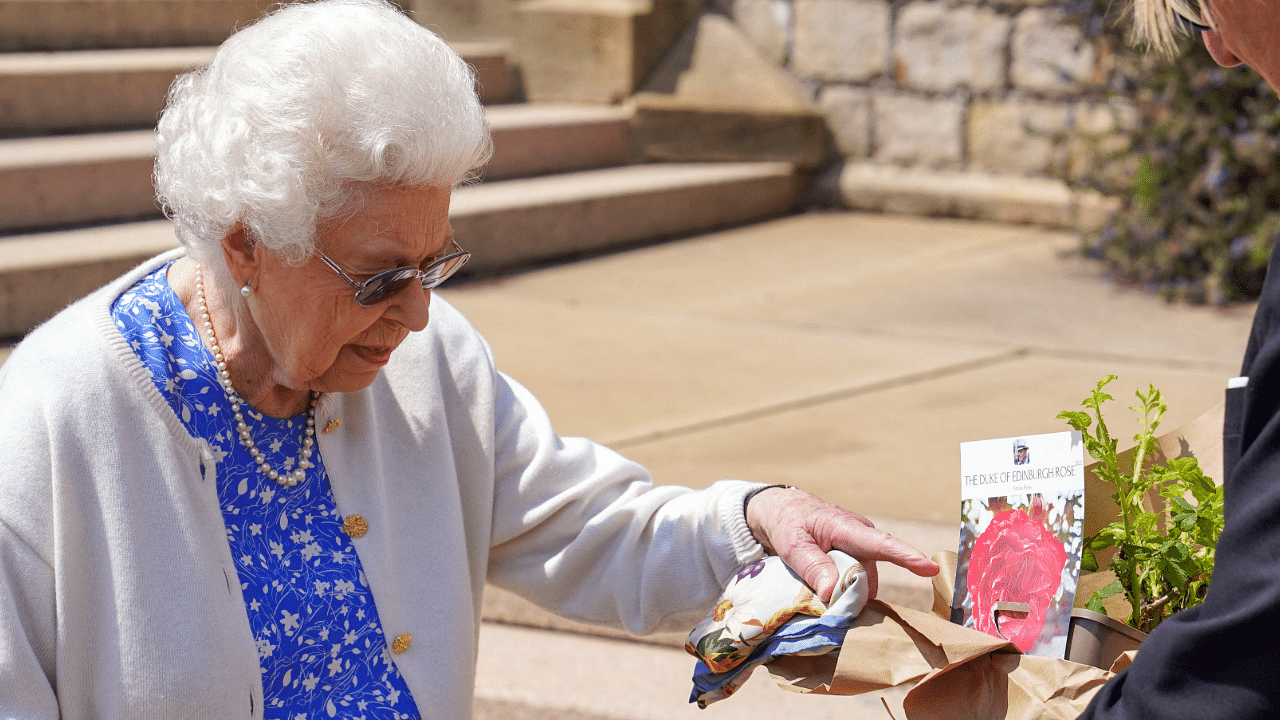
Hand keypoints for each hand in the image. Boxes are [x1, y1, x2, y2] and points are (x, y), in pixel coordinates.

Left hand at [745, 486, 939, 601]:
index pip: (882, 544)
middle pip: (867, 577)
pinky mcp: (856, 559)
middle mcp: (862, 537)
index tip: (930, 569)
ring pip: (862, 583)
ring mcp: (861, 550)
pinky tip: (826, 590)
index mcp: (847, 527)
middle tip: (819, 600)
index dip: (907, 558)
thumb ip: (812, 567)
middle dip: (851, 595)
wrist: (783, 512)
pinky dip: (844, 591)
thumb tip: (834, 592)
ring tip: (816, 588)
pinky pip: (857, 582)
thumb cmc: (788, 523)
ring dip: (845, 593)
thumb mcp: (791, 545)